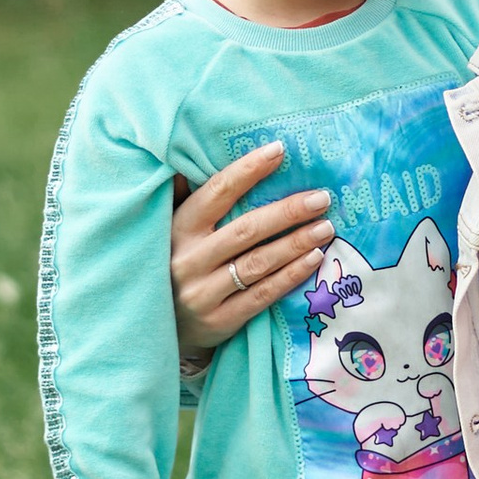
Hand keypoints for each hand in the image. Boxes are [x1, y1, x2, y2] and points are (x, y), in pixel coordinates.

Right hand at [170, 144, 334, 357]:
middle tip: (321, 198)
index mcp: (177, 229)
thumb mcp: (170, 232)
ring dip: (296, 243)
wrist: (153, 328)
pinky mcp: (219, 321)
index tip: (279, 150)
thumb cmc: (171, 266)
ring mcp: (203, 293)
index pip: (217, 192)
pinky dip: (291, 275)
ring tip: (325, 227)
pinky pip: (262, 294)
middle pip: (246, 229)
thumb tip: (196, 159)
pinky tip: (314, 258)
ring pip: (258, 263)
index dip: (248, 170)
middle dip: (287, 212)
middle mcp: (188, 259)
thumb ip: (186, 198)